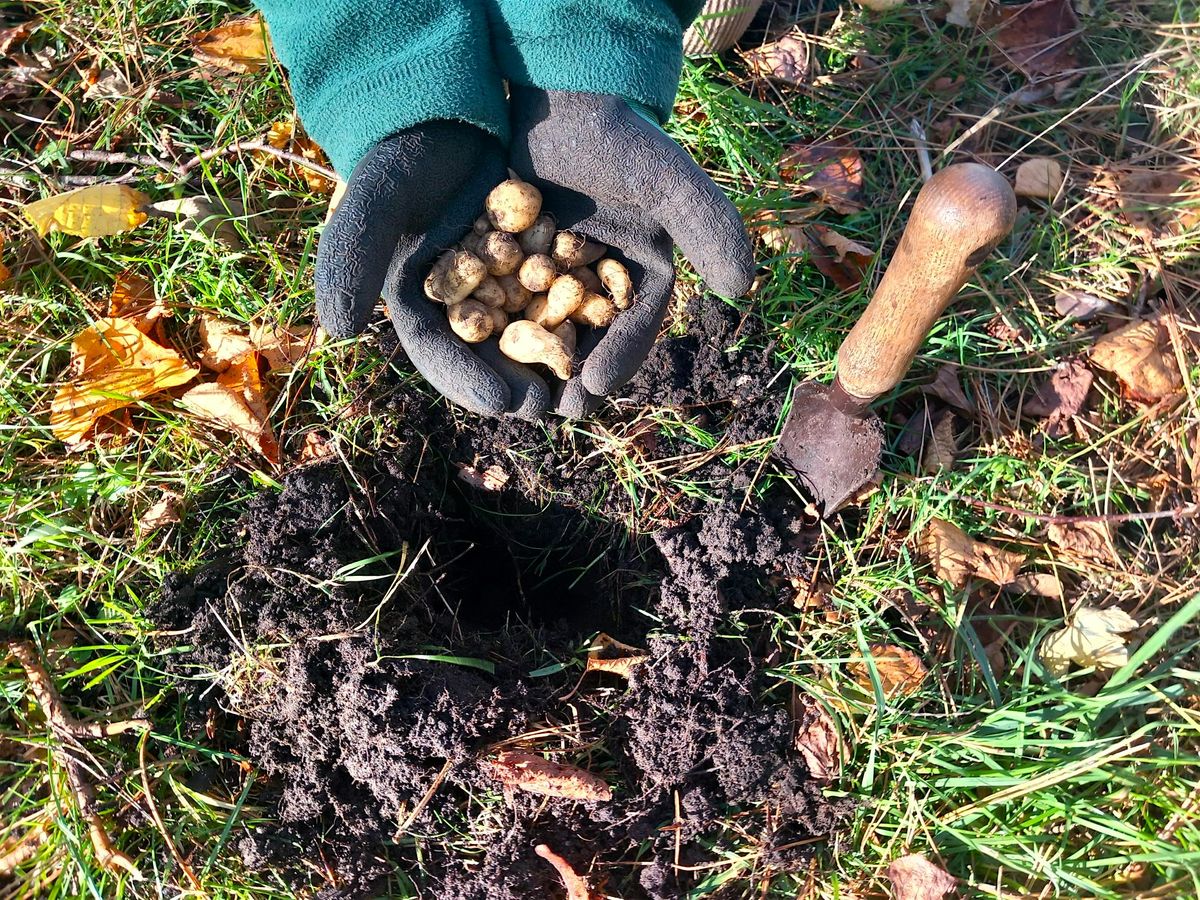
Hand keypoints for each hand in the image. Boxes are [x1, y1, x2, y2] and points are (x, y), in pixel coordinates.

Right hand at [315, 121, 550, 419]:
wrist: (441, 114)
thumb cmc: (400, 158)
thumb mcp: (375, 202)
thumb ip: (353, 258)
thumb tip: (337, 328)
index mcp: (415, 302)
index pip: (440, 354)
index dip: (469, 380)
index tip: (501, 401)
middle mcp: (454, 302)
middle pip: (485, 356)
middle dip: (514, 383)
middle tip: (547, 407)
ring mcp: (493, 284)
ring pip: (522, 333)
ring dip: (546, 362)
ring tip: (575, 387)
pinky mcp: (526, 261)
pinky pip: (551, 297)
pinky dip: (570, 317)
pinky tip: (596, 335)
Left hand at [508, 87, 753, 416]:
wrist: (565, 97)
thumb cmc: (623, 139)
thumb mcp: (669, 182)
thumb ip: (707, 228)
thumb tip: (742, 289)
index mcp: (641, 275)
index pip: (631, 328)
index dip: (615, 361)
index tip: (593, 390)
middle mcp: (600, 281)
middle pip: (587, 341)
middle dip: (571, 377)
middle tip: (553, 410)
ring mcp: (556, 273)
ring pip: (544, 329)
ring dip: (532, 364)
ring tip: (515, 397)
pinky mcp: (515, 259)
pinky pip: (504, 300)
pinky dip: (494, 326)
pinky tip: (476, 351)